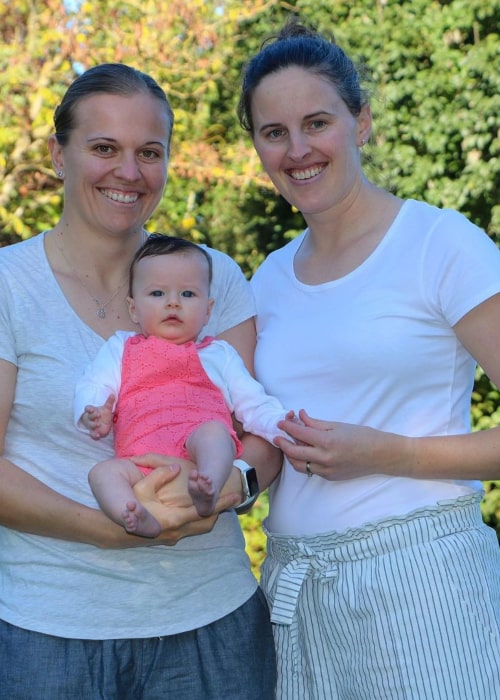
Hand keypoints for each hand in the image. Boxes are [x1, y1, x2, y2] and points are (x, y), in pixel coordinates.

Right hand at [82, 394, 114, 439]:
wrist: (102, 423)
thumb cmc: (103, 414)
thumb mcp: (107, 408)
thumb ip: (109, 402)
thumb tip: (113, 395)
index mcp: (92, 411)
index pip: (88, 409)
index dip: (88, 409)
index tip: (91, 409)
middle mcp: (90, 418)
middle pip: (90, 417)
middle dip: (93, 416)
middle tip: (98, 415)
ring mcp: (92, 425)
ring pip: (91, 425)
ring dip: (94, 425)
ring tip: (99, 424)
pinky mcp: (94, 432)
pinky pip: (93, 434)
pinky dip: (94, 435)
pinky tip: (98, 436)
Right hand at [132, 454, 241, 544]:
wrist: (114, 530)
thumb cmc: (128, 507)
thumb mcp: (140, 488)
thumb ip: (159, 475)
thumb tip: (175, 468)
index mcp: (173, 520)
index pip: (204, 512)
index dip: (221, 503)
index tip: (236, 494)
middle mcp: (176, 532)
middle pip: (208, 522)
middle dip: (221, 509)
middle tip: (235, 497)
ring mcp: (173, 536)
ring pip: (201, 528)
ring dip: (211, 515)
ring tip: (222, 502)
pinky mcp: (169, 537)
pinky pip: (192, 529)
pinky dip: (201, 520)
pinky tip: (203, 509)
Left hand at [275, 409, 407, 480]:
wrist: (381, 455)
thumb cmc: (363, 436)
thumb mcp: (338, 425)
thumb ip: (316, 423)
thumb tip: (300, 416)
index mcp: (327, 442)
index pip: (300, 433)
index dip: (287, 426)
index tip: (281, 421)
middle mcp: (324, 458)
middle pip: (294, 452)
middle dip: (282, 443)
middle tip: (277, 435)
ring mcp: (326, 470)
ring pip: (298, 464)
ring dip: (290, 454)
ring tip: (288, 444)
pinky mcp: (329, 477)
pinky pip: (310, 470)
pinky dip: (303, 461)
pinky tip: (303, 453)